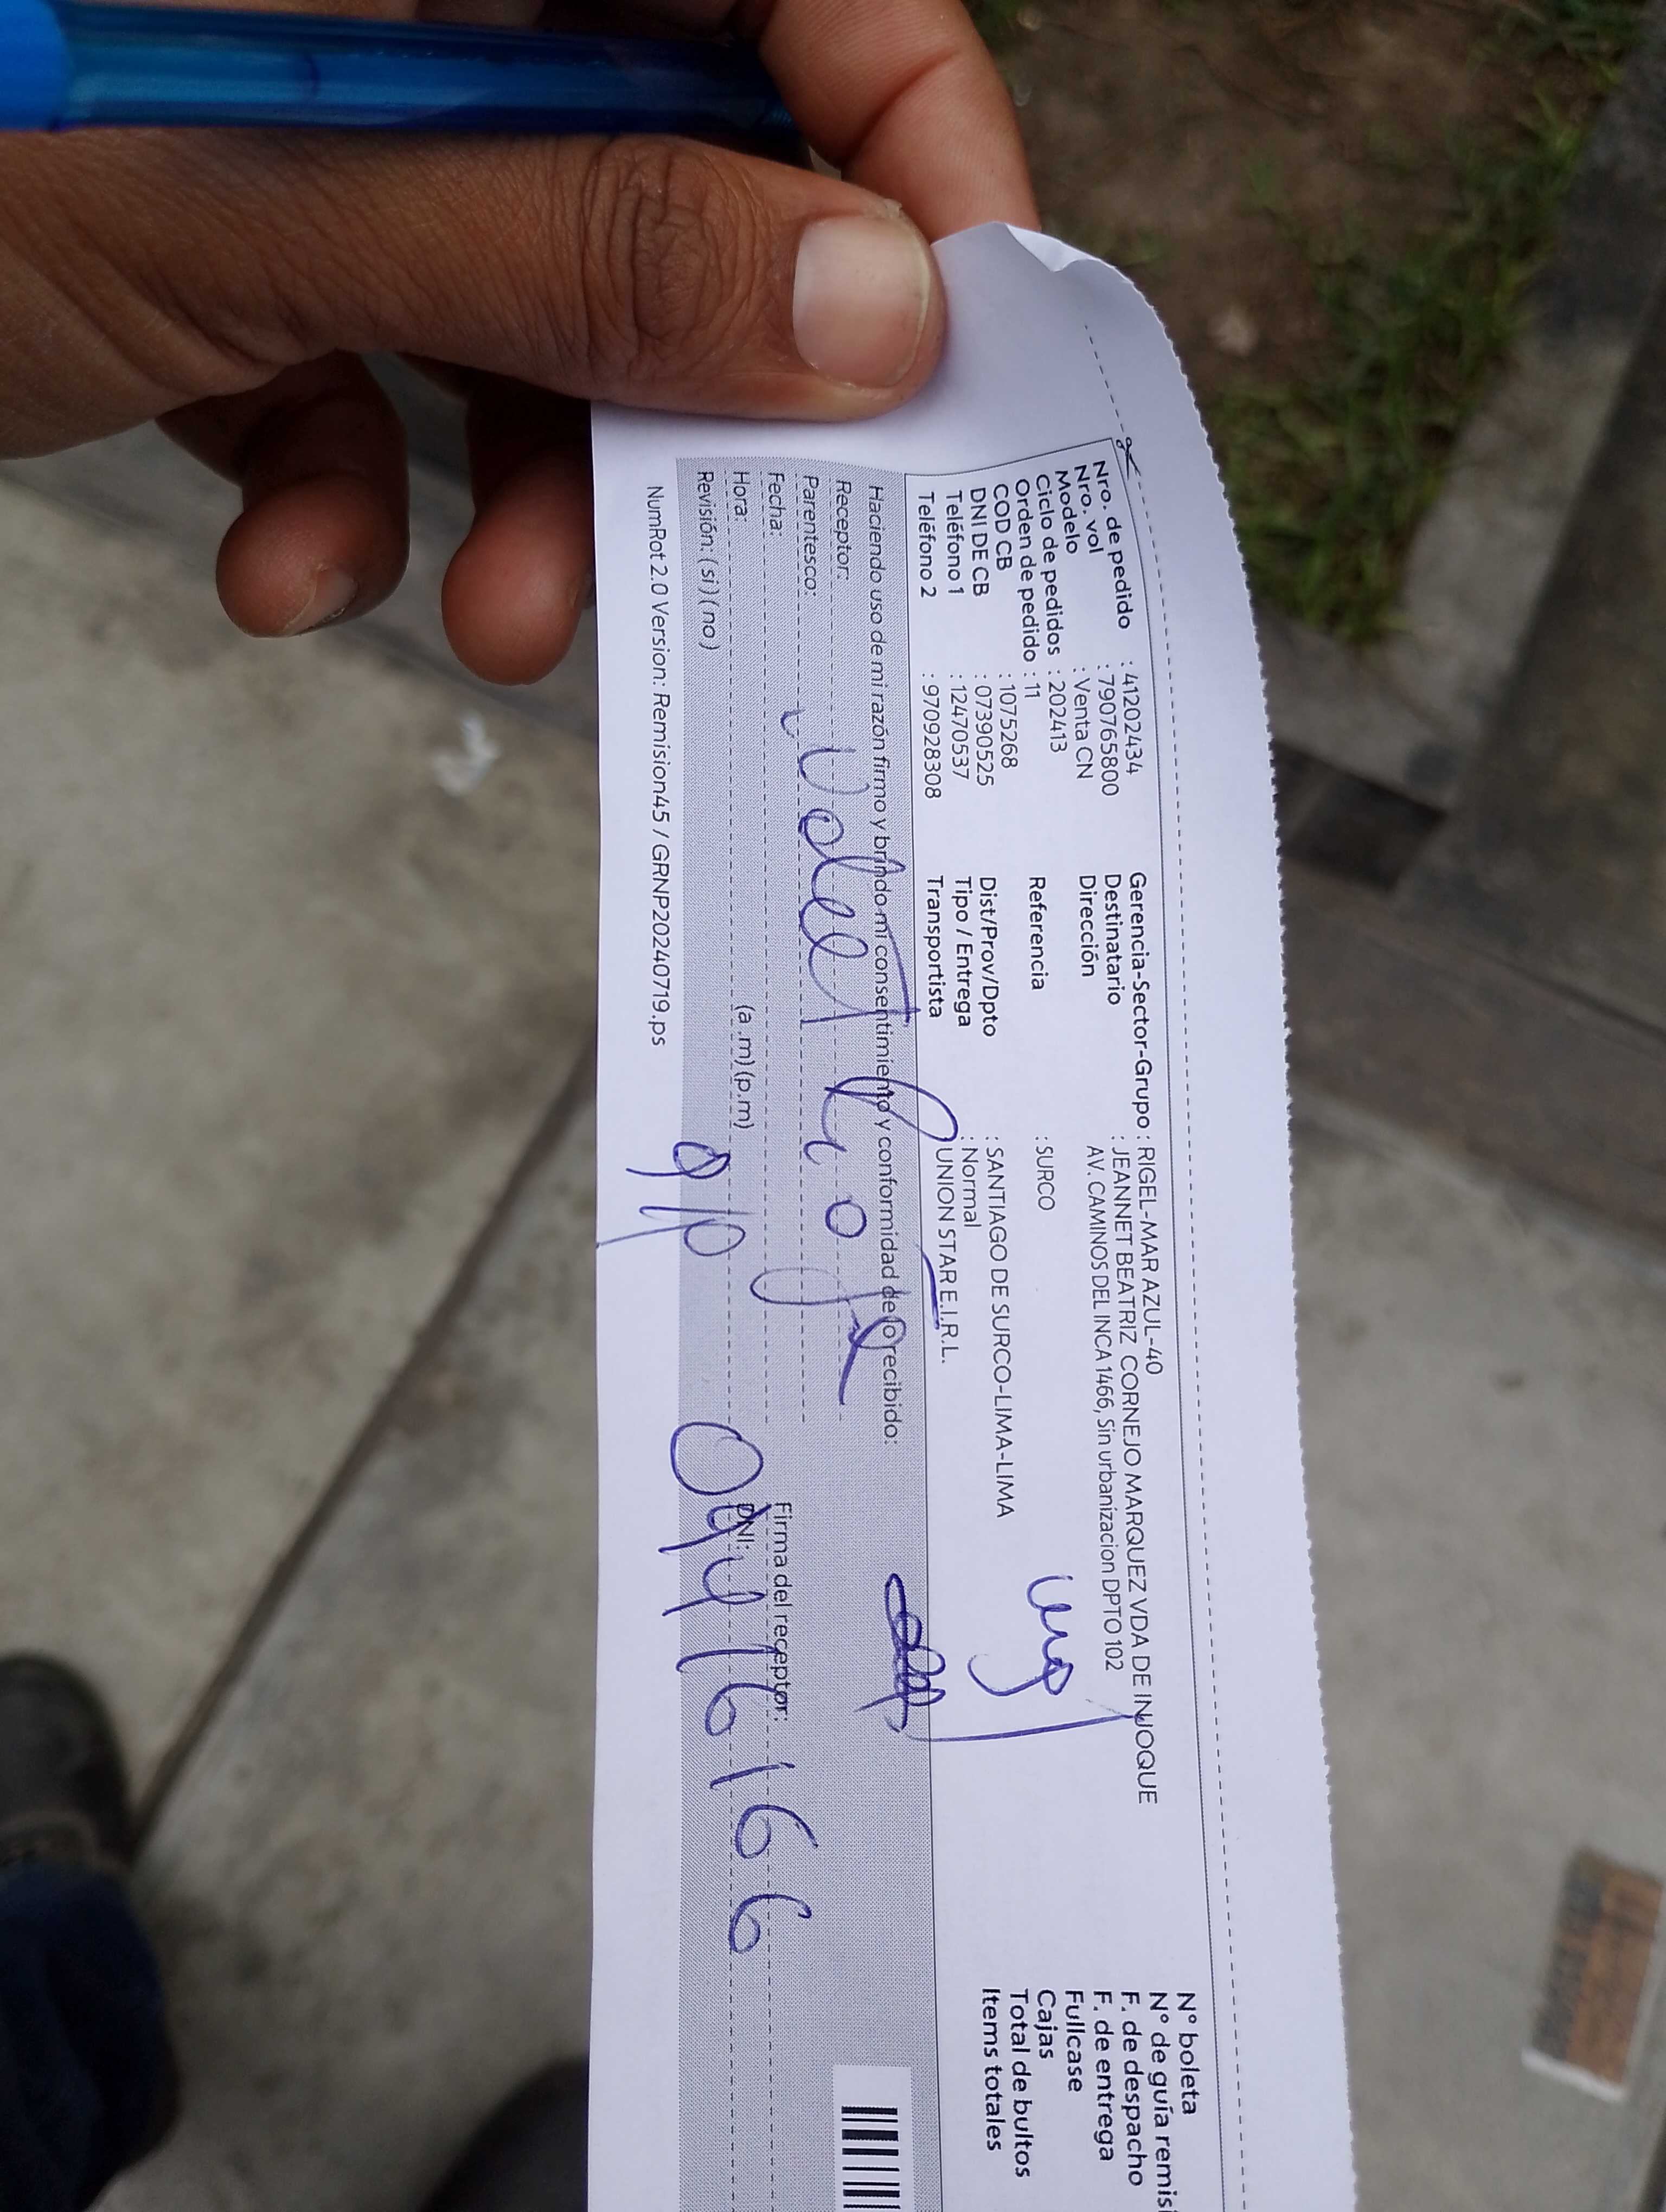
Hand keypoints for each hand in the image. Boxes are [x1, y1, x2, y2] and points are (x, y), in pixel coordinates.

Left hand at [0, 0, 1034, 680]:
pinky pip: (375, 369)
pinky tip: (286, 562)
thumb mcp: (275, 204)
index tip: (953, 342)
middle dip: (683, 396)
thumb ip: (587, 242)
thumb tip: (878, 309)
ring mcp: (330, 118)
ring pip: (536, 306)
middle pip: (671, 170)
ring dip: (527, 494)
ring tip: (494, 626)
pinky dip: (350, 493)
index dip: (900, 141)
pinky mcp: (252, 245)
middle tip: (702, 551)